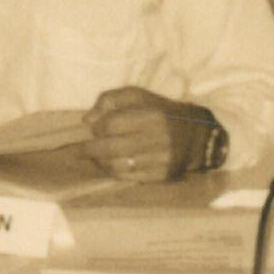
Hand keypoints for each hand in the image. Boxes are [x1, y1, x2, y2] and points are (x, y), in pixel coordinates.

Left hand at [84, 85, 216, 183]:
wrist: (194, 136)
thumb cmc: (159, 112)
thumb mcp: (138, 96)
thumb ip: (110, 99)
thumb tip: (87, 120)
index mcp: (151, 115)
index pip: (112, 124)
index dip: (98, 127)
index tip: (94, 128)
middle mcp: (157, 139)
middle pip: (111, 148)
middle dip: (90, 149)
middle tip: (80, 149)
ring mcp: (160, 160)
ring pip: (116, 166)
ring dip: (101, 162)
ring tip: (97, 156)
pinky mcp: (161, 176)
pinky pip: (127, 177)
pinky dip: (114, 171)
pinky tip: (112, 164)